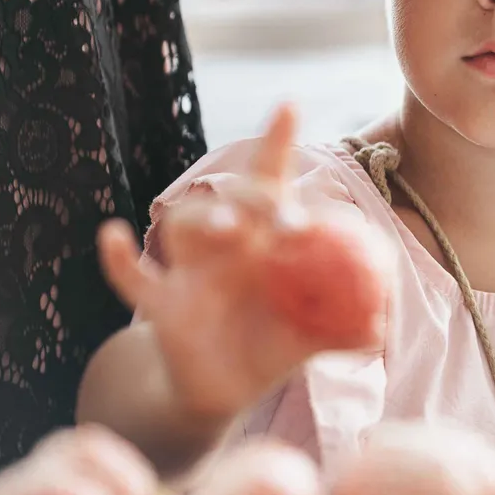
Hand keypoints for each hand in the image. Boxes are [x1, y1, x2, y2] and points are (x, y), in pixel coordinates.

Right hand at [95, 106, 391, 428]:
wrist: (224, 389)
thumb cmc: (270, 345)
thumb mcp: (309, 337)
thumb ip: (342, 329)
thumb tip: (382, 327)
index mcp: (266, 240)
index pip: (272, 182)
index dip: (276, 144)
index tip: (288, 106)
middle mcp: (227, 244)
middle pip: (233, 199)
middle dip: (258, 199)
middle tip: (289, 221)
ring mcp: (191, 270)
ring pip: (184, 226)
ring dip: (204, 219)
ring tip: (231, 229)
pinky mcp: (162, 303)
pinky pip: (132, 278)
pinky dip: (119, 258)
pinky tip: (112, 235)